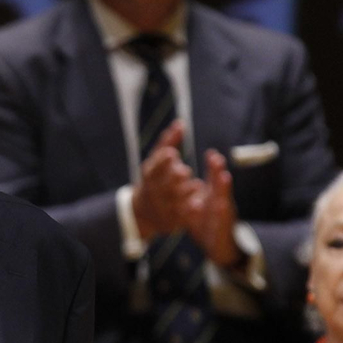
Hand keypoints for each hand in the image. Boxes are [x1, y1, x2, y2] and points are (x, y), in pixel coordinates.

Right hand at [131, 121, 197, 238]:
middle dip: (174, 177)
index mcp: (149, 174)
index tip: (172, 153)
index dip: (162, 161)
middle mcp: (154, 190)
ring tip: (196, 185)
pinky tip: (199, 204)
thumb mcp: (155, 161)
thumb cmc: (153, 180)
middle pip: (164, 183)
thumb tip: (181, 123)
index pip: (154, 167)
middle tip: (184, 171)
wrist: (143, 213)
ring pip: (174, 200)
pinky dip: (189, 210)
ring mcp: (162, 206)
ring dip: (184, 192)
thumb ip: (168, 142)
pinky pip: (181, 215)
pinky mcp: (171, 220)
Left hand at [182, 150, 240, 267]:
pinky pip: (222, 222)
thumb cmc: (208, 224)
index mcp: (215, 198)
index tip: (211, 153)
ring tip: (224, 176)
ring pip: (224, 201)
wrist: (220, 248)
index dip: (214, 167)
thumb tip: (186, 174)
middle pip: (221, 186)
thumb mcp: (200, 207)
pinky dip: (221, 214)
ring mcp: (224, 217)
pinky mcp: (223, 230)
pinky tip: (221, 206)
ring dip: (224, 189)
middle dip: (218, 173)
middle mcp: (222, 204)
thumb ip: (196, 192)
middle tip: (217, 159)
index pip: (214, 180)